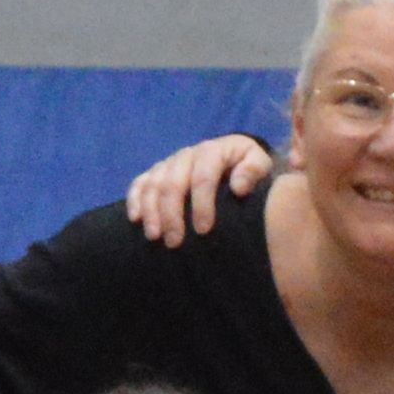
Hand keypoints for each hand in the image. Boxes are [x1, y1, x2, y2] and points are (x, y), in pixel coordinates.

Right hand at [123, 133, 275, 243]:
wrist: (231, 160)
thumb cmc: (246, 168)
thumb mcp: (259, 163)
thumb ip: (254, 170)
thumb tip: (239, 187)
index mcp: (212, 151)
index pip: (203, 176)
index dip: (202, 203)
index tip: (203, 230)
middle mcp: (186, 155)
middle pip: (172, 183)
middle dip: (172, 214)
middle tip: (175, 242)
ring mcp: (168, 164)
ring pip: (153, 184)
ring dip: (152, 212)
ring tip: (155, 237)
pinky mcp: (155, 173)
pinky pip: (139, 183)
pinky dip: (135, 199)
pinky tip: (135, 219)